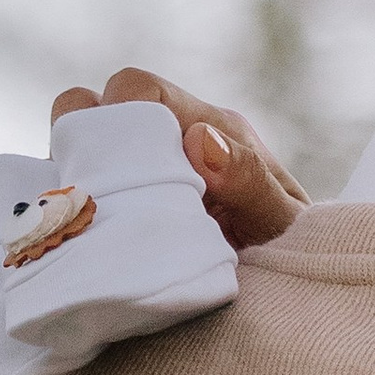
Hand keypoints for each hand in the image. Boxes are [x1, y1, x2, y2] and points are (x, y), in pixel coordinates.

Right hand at [50, 65, 308, 249]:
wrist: (299, 284)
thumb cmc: (295, 250)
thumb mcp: (281, 223)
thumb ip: (249, 181)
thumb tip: (198, 139)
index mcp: (213, 128)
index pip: (137, 90)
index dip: (113, 119)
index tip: (115, 172)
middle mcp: (176, 136)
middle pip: (97, 107)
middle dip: (85, 145)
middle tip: (99, 200)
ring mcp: (149, 166)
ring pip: (81, 143)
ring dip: (77, 176)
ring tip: (91, 221)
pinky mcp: (130, 197)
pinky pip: (84, 182)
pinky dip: (75, 201)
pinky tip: (84, 235)